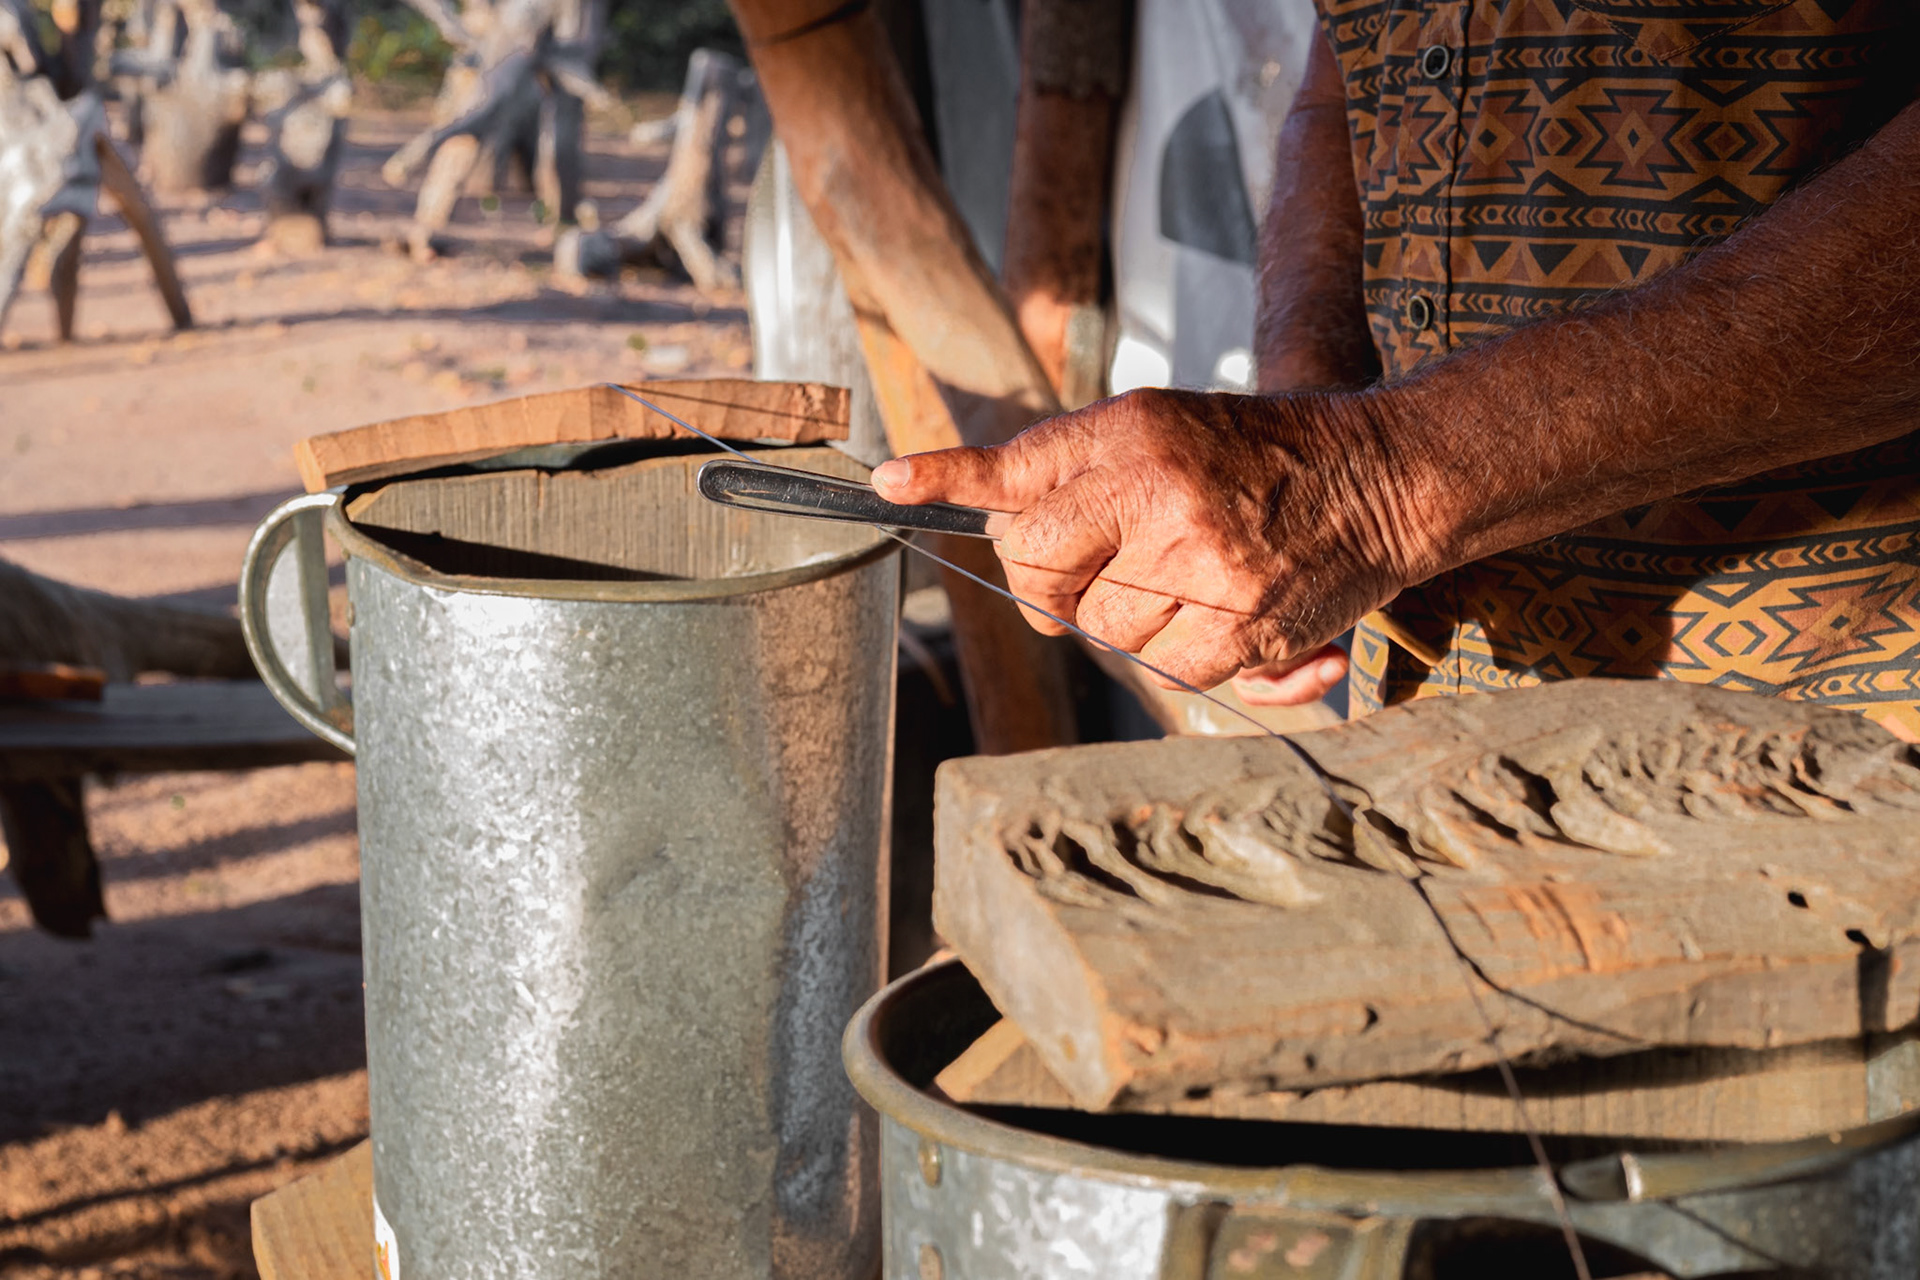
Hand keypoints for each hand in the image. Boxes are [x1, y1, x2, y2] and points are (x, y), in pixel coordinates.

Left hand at [872, 387, 1431, 695]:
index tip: (894, 482)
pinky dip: (1190, 655)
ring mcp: (1206, 569)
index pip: (1019, 478)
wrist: (1381, 478)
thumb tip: (962, 502)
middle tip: (1107, 564)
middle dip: (1058, 584)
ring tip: (1192, 575)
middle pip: (1044, 579)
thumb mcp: (1156, 426)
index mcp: (1135, 439)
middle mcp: (1164, 498)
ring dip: (1134, 619)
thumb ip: (1063, 463)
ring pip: (1105, 634)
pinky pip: (1169, 673)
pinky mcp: (1247, 630)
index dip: (954, 485)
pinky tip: (1231, 614)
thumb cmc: (1258, 455)